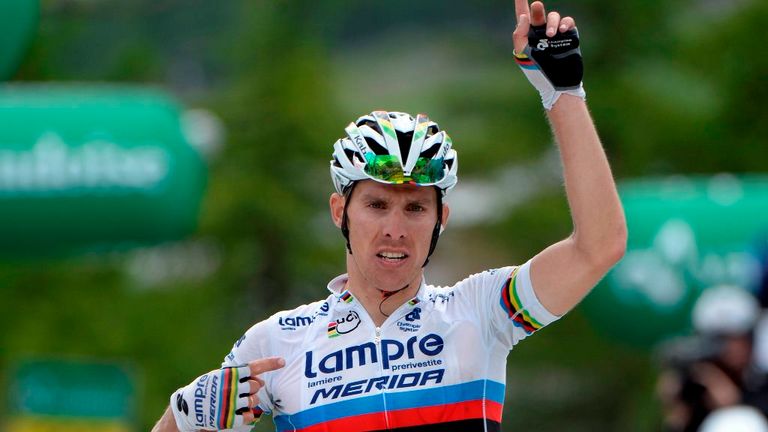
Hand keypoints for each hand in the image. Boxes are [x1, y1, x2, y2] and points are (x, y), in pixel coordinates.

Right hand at [170, 357, 284, 430]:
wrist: (187, 407)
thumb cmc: (205, 388)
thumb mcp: (219, 376)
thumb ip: (238, 376)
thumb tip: (259, 380)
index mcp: (229, 374)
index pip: (254, 367)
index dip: (270, 364)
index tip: (283, 361)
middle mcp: (231, 387)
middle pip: (255, 386)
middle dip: (253, 388)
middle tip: (244, 390)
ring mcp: (230, 403)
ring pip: (254, 401)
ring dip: (251, 402)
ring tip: (238, 401)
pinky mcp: (228, 418)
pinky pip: (248, 416)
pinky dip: (247, 415)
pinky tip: (240, 413)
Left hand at [511, 1, 585, 109]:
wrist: (558, 83)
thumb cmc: (538, 72)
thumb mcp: (523, 55)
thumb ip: (520, 35)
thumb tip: (523, 17)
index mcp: (527, 36)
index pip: (522, 17)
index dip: (520, 3)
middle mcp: (540, 32)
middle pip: (538, 14)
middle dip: (538, 9)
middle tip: (537, 6)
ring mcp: (555, 34)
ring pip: (553, 17)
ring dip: (551, 22)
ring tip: (550, 35)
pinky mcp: (568, 36)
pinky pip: (568, 22)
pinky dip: (566, 23)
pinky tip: (563, 30)